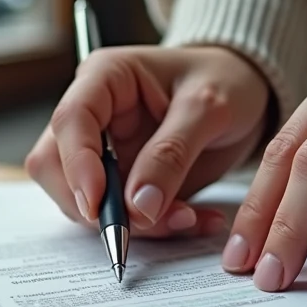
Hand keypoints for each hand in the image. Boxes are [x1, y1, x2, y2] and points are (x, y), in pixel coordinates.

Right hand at [27, 45, 270, 235]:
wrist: (249, 93)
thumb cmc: (226, 80)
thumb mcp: (208, 107)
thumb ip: (171, 153)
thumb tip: (138, 206)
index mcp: (104, 78)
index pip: (70, 120)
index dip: (77, 164)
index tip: (97, 204)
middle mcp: (94, 116)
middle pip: (56, 168)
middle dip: (96, 206)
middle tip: (145, 223)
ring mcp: (104, 153)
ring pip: (85, 202)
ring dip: (132, 224)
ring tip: (189, 218)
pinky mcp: (122, 183)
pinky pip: (122, 218)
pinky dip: (156, 228)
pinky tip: (195, 219)